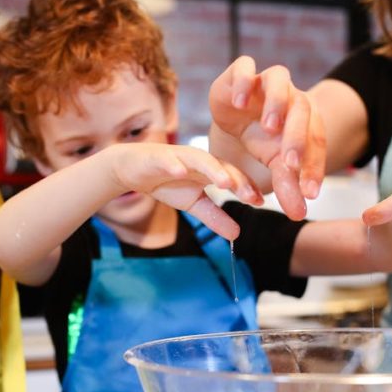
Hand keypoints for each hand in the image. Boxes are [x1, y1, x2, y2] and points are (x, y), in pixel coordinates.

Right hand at [108, 143, 262, 239]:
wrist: (132, 169)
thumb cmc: (166, 182)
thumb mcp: (193, 204)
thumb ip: (214, 217)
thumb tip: (237, 235)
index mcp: (210, 170)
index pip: (233, 177)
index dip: (246, 188)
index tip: (259, 202)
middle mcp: (199, 160)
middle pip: (222, 166)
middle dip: (236, 179)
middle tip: (248, 195)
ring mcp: (179, 156)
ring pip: (199, 159)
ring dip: (212, 169)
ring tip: (224, 182)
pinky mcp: (158, 157)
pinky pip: (167, 160)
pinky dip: (174, 164)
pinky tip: (180, 172)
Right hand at [209, 56, 325, 218]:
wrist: (235, 114)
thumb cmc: (261, 139)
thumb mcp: (274, 164)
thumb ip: (287, 186)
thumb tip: (298, 215)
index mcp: (306, 119)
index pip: (317, 142)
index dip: (315, 167)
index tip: (309, 193)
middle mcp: (290, 96)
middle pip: (301, 109)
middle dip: (297, 137)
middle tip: (289, 164)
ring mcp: (266, 81)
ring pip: (280, 78)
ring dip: (277, 102)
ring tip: (269, 127)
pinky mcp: (240, 72)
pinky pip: (245, 65)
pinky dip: (245, 81)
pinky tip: (240, 103)